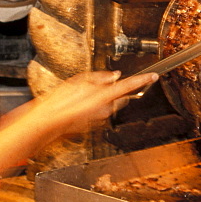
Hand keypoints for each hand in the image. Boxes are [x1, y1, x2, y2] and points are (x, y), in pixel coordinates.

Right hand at [18, 70, 158, 137]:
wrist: (46, 124)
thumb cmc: (58, 103)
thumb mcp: (78, 81)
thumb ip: (99, 77)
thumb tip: (113, 76)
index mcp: (102, 97)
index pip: (128, 86)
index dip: (142, 80)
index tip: (154, 76)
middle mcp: (105, 110)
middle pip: (120, 97)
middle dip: (117, 91)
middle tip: (102, 84)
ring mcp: (100, 120)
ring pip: (109, 105)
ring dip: (103, 98)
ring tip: (83, 95)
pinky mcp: (94, 125)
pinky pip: (99, 113)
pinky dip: (94, 107)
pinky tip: (79, 104)